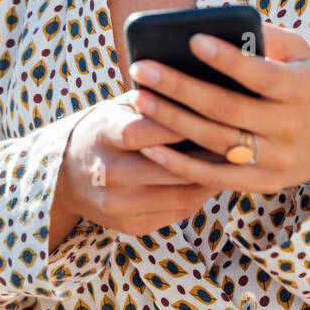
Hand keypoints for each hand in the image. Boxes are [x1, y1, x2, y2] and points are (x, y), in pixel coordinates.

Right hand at [50, 92, 227, 244]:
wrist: (65, 177)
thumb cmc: (104, 130)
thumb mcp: (118, 107)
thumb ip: (151, 100)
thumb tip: (201, 84)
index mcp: (104, 134)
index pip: (147, 129)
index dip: (184, 121)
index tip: (219, 111)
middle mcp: (108, 173)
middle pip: (170, 166)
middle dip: (209, 153)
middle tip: (244, 138)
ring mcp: (118, 204)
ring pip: (180, 193)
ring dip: (212, 177)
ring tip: (239, 159)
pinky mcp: (129, 226)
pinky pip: (177, 211)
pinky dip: (200, 194)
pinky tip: (217, 178)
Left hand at [129, 23, 309, 195]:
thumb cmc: (308, 82)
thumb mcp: (301, 52)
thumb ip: (266, 37)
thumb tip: (219, 25)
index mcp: (300, 89)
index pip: (260, 75)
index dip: (227, 60)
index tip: (192, 40)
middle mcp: (289, 127)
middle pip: (227, 109)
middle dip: (180, 88)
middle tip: (143, 69)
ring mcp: (276, 160)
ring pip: (216, 142)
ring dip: (172, 121)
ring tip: (139, 98)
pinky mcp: (262, 183)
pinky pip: (215, 177)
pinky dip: (181, 164)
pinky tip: (152, 146)